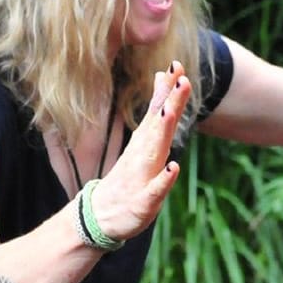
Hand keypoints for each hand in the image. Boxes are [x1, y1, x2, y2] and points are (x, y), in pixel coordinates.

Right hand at [88, 63, 193, 240]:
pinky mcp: (143, 202)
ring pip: (153, 152)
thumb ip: (156, 112)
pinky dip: (163, 179)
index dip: (168, 90)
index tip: (176, 66)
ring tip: (169, 112)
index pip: (158, 112)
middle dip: (170, 103)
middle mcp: (142, 156)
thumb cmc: (128, 179)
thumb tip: (164, 77)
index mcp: (145, 143)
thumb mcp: (144, 143)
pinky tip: (172, 168)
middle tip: (181, 79)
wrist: (100, 217)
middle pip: (158, 126)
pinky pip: (154, 190)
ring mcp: (141, 177)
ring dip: (161, 132)